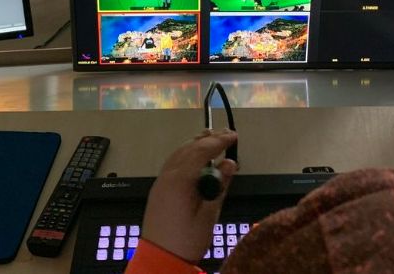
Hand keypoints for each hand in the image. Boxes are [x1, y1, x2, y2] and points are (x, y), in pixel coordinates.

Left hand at [141, 129, 237, 262]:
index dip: (219, 141)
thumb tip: (229, 163)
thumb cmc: (187, 240)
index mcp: (180, 180)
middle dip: (209, 139)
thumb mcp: (209, 215)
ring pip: (179, 152)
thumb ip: (219, 186)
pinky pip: (173, 161)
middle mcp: (168, 175)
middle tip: (227, 134)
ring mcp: (161, 180)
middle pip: (189, 148)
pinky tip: (195, 156)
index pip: (202, 151)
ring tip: (212, 138)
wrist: (158, 259)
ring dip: (196, 144)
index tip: (234, 136)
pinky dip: (186, 153)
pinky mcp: (159, 188)